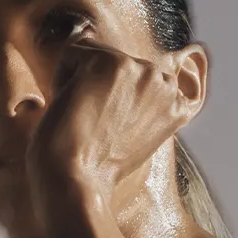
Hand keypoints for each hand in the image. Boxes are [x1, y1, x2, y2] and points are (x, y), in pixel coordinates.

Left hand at [23, 43, 192, 204]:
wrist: (78, 184)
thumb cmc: (95, 170)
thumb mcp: (132, 137)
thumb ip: (135, 106)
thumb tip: (67, 78)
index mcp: (176, 102)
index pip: (133, 76)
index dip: (109, 102)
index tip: (107, 133)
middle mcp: (165, 82)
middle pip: (113, 62)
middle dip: (95, 89)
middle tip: (94, 128)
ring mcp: (141, 70)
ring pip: (91, 55)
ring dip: (78, 83)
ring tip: (84, 119)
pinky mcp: (111, 62)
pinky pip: (71, 53)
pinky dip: (61, 79)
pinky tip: (72, 109)